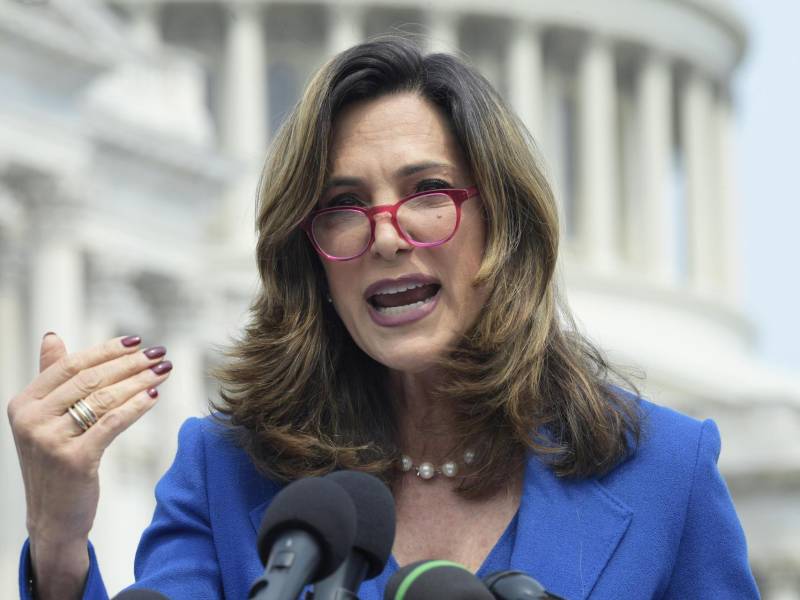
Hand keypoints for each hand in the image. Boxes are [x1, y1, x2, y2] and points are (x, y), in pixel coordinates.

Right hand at [6, 333, 172, 598]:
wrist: (53, 518)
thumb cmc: (55, 463)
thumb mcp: (45, 419)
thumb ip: (50, 378)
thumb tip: (52, 336)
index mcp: (24, 403)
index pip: (72, 365)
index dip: (107, 350)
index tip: (137, 341)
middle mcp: (31, 419)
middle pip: (90, 379)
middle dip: (130, 363)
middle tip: (159, 354)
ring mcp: (50, 440)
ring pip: (104, 399)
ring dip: (139, 381)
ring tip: (164, 371)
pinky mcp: (73, 459)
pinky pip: (111, 423)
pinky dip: (135, 406)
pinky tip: (154, 396)